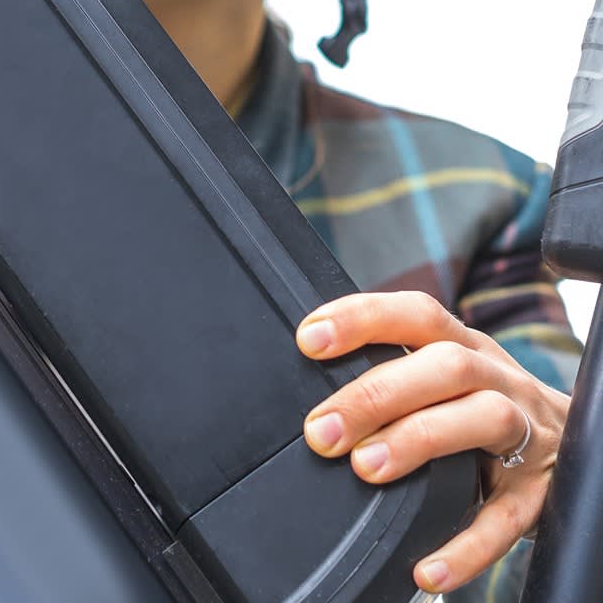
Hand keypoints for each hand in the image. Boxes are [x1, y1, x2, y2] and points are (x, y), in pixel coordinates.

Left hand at [296, 290, 568, 594]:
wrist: (574, 448)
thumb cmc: (480, 405)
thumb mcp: (443, 377)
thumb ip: (393, 375)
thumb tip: (315, 398)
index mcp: (464, 345)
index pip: (415, 314)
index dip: (362, 319)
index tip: (309, 340)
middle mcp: (497, 379)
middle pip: (445, 366)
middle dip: (377, 394)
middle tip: (323, 430)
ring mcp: (526, 433)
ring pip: (483, 419)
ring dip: (419, 440)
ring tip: (367, 468)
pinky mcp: (539, 494)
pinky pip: (505, 519)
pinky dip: (465, 546)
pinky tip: (425, 567)